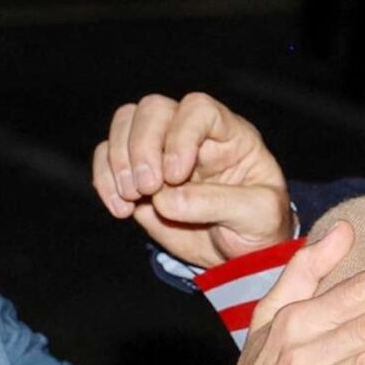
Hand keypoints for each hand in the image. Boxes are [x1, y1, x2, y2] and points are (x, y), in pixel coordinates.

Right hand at [92, 92, 289, 268]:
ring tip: (133, 198)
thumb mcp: (258, 215)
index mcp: (230, 134)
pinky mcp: (137, 176)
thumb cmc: (260, 227)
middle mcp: (192, 135)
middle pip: (154, 109)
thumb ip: (218, 203)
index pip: (198, 109)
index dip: (180, 135)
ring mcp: (161, 152)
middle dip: (142, 147)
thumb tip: (164, 200)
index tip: (176, 175)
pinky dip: (104, 179)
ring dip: (119, 161)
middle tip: (148, 189)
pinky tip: (121, 209)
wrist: (242, 255)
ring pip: (125, 123)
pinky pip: (107, 156)